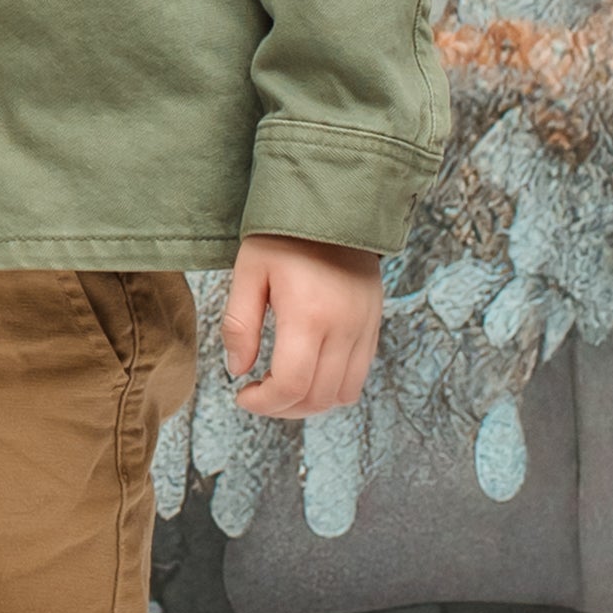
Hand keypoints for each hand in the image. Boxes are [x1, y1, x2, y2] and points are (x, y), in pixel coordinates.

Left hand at [218, 233, 385, 420]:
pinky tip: (307, 372)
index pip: (291, 384)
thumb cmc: (283, 235)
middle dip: (282, 407)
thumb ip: (240, 324)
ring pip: (342, 394)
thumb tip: (238, 370)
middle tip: (257, 395)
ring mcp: (364, 329)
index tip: (242, 396)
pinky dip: (332, 387)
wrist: (333, 205)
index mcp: (308, 315)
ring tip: (280, 387)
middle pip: (317, 397)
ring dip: (309, 402)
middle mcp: (343, 328)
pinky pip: (359, 375)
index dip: (264, 403)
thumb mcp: (248, 272)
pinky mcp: (374, 325)